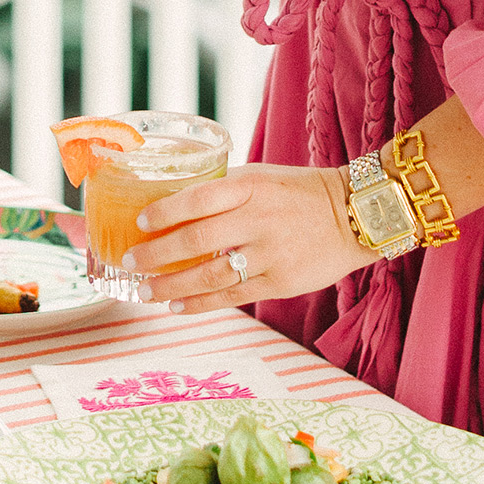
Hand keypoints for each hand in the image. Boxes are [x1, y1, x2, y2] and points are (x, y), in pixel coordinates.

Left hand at [120, 162, 363, 311]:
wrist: (354, 215)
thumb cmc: (297, 192)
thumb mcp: (261, 177)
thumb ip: (223, 191)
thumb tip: (173, 204)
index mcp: (250, 186)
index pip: (198, 197)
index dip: (165, 211)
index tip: (139, 222)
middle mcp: (259, 219)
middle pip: (196, 240)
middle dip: (156, 255)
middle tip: (129, 261)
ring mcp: (271, 254)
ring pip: (210, 275)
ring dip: (171, 286)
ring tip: (146, 291)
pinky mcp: (281, 282)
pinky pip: (233, 296)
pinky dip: (201, 303)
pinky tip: (178, 306)